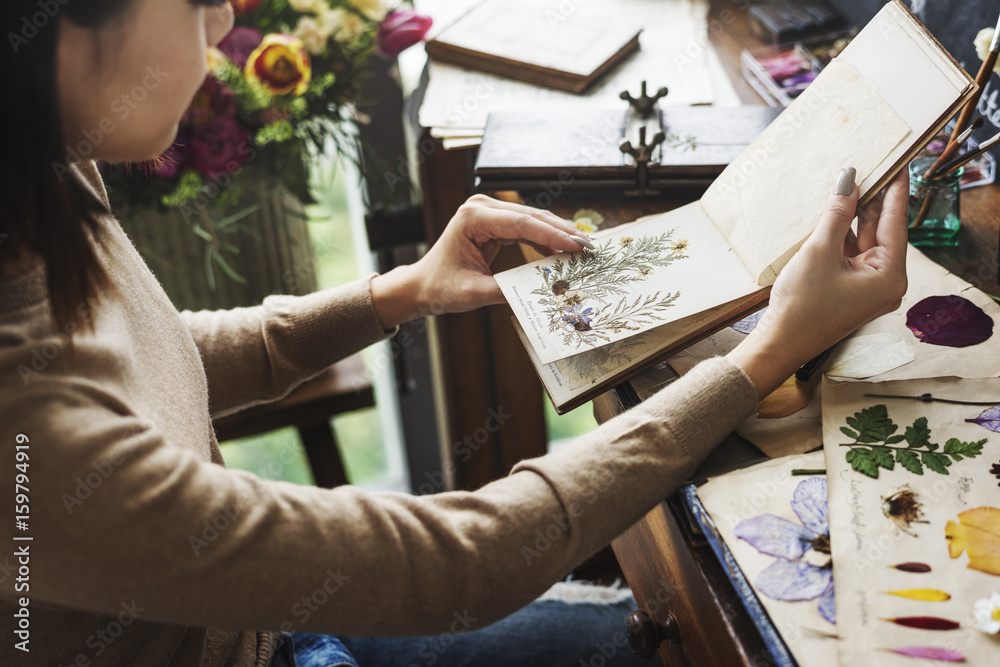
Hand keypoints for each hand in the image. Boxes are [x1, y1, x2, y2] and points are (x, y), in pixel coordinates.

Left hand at [370, 195, 588, 328]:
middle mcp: (481, 207)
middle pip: (531, 217)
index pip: (521, 224)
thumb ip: (506, 291)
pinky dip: (545, 238)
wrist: (422, 285)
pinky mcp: (494, 222)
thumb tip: (542, 291)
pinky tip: (564, 249)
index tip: (577, 246)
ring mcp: (488, 212)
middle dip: (562, 232)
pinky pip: (526, 228)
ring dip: (557, 234)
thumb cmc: (440, 287)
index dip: (552, 235)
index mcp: (472, 217)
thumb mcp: (473, 293)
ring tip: (583, 248)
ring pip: (532, 220)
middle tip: (590, 246)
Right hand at [727, 168, 908, 398]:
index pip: (895, 223)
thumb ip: (836, 214)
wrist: (779, 342)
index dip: (896, 191)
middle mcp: (885, 282)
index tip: (900, 164)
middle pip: (881, 232)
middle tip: (869, 167)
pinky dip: (843, 235)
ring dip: (854, 217)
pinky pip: (851, 255)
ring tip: (848, 185)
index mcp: (890, 276)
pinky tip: (834, 214)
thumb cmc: (801, 306)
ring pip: (864, 242)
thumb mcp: (819, 251)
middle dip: (872, 201)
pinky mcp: (850, 290)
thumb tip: (848, 181)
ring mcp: (867, 287)